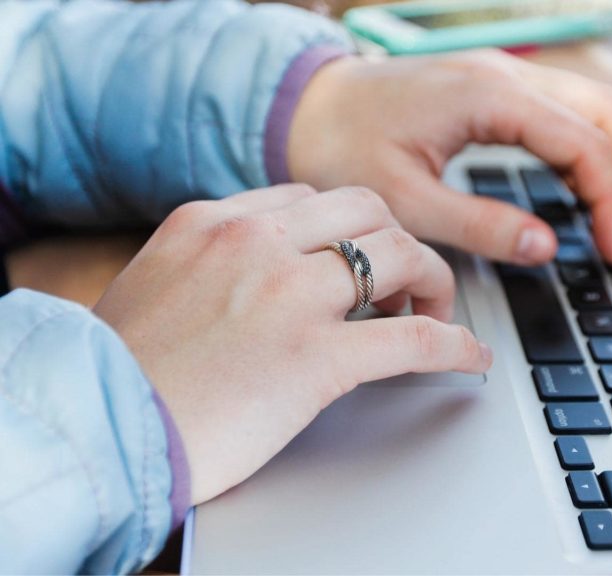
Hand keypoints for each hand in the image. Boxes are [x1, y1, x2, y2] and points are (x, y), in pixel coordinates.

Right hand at [93, 184, 491, 503]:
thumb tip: (267, 278)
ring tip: (436, 311)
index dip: (352, 229)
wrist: (96, 426)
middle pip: (366, 210)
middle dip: (399, 240)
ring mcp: (289, 294)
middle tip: (407, 282)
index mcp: (213, 220)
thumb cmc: (120, 372)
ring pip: (400, 254)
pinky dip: (455, 345)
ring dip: (432, 281)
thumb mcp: (158, 286)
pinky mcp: (315, 357)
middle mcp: (254, 241)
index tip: (364, 256)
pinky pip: (413, 338)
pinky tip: (470, 357)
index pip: (311, 198)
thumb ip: (213, 266)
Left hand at [287, 50, 611, 264]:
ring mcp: (501, 73)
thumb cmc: (341, 148)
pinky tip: (578, 187)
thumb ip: (480, 226)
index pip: (583, 141)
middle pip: (605, 111)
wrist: (303, 107)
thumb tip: (545, 247)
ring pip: (591, 102)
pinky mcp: (493, 86)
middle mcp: (504, 74)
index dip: (610, 198)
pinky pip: (562, 107)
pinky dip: (585, 145)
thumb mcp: (407, 200)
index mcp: (487, 96)